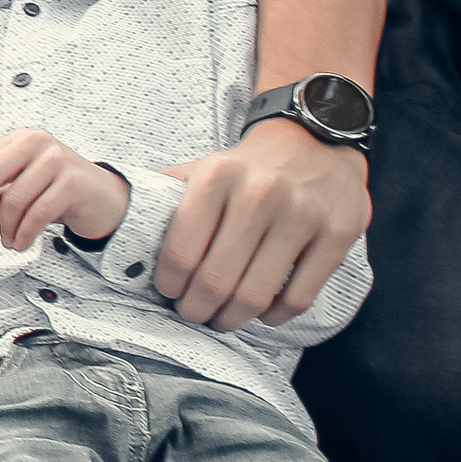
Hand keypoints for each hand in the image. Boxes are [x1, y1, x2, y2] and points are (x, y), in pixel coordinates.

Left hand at [0, 130, 129, 251]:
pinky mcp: (74, 184)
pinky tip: (20, 243)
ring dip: (4, 228)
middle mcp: (37, 143)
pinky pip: (37, 214)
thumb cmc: (57, 193)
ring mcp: (57, 161)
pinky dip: (23, 233)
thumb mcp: (19, 190)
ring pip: (13, 199)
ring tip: (7, 241)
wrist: (106, 200)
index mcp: (19, 140)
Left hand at [158, 117, 368, 330]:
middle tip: (193, 315)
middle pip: (217, 279)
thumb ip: (166, 197)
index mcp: (217, 178)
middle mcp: (260, 195)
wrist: (314, 142)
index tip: (169, 294)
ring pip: (256, 293)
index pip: (181, 251)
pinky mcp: (337, 235)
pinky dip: (275, 315)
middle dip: (198, 308)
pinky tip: (263, 314)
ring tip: (223, 319)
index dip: (170, 284)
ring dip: (233, 318)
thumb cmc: (247, 167)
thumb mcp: (202, 168)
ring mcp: (303, 216)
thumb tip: (123, 230)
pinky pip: (300, 295)